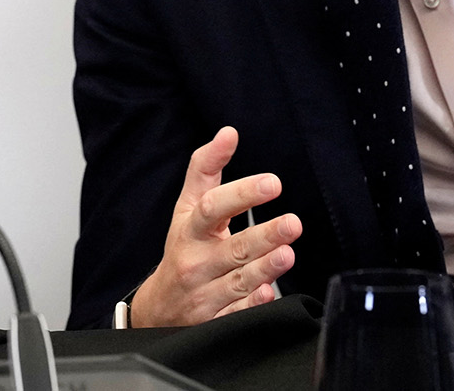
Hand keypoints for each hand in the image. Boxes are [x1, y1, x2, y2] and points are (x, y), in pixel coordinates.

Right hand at [128, 127, 300, 326]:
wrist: (161, 306)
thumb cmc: (183, 246)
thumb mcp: (187, 207)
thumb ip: (207, 168)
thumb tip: (229, 133)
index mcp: (190, 229)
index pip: (212, 208)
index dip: (241, 194)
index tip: (272, 183)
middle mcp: (196, 261)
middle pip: (232, 248)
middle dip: (264, 235)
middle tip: (293, 223)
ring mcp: (206, 293)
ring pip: (238, 281)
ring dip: (264, 268)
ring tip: (287, 254)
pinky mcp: (216, 320)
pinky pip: (237, 313)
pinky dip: (252, 304)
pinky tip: (268, 293)